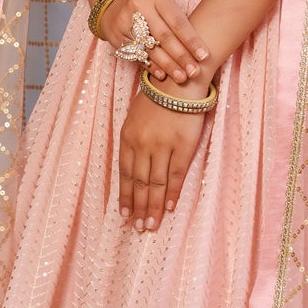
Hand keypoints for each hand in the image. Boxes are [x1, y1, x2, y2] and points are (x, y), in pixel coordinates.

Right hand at [99, 0, 208, 82]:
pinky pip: (136, 55)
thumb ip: (178, 22)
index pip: (177, 22)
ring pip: (150, 48)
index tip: (204, 56)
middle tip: (194, 72)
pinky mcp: (117, 37)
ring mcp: (125, 23)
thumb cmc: (150, 4)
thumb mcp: (163, 3)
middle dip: (181, 57)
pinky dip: (151, 66)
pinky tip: (163, 76)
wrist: (114, 0)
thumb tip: (199, 51)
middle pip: (164, 36)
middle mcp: (139, 8)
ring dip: (168, 65)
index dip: (191, 40)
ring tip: (182, 78)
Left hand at [117, 77, 211, 230]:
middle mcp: (143, 144)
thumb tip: (133, 165)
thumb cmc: (158, 96)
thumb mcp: (136, 116)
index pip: (125, 174)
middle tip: (139, 228)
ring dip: (153, 207)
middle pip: (139, 183)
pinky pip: (175, 175)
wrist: (180, 80)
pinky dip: (172, 193)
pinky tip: (169, 208)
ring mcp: (163, 146)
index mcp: (128, 138)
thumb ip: (133, 140)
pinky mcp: (182, 146)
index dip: (126, 196)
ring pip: (156, 184)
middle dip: (138, 208)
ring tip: (151, 224)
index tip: (125, 215)